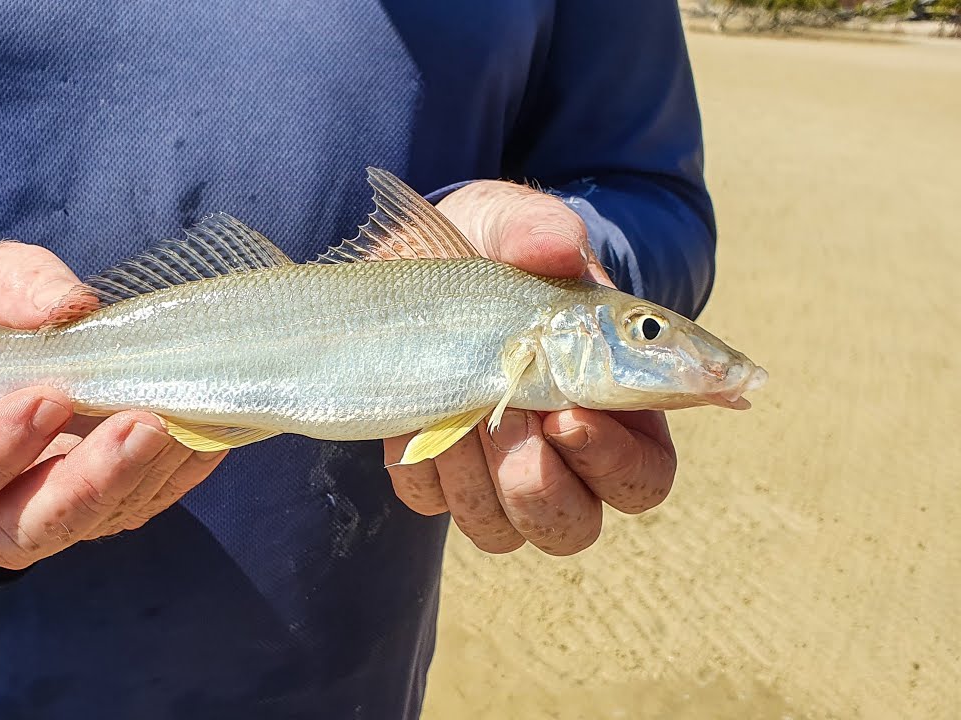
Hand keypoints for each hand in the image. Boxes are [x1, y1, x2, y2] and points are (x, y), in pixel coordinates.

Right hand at [0, 243, 225, 569]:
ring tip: (181, 422)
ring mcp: (38, 517)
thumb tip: (71, 307)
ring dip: (139, 478)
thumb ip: (6, 287)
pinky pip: (134, 507)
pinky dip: (175, 477)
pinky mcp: (94, 510)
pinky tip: (206, 438)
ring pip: (86, 525)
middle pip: (21, 530)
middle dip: (85, 484)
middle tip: (141, 424)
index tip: (45, 398)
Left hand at [384, 181, 677, 554]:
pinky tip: (420, 418)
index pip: (646, 472)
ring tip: (465, 413)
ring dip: (481, 480)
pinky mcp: (434, 469)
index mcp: (612, 403)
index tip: (571, 414)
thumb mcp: (513, 224)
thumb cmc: (491, 247)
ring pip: (504, 529)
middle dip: (543, 489)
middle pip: (576, 525)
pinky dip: (426, 466)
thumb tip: (561, 248)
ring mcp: (492, 469)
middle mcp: (559, 453)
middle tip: (515, 421)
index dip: (619, 463)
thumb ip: (540, 231)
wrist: (417, 255)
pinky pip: (432, 501)